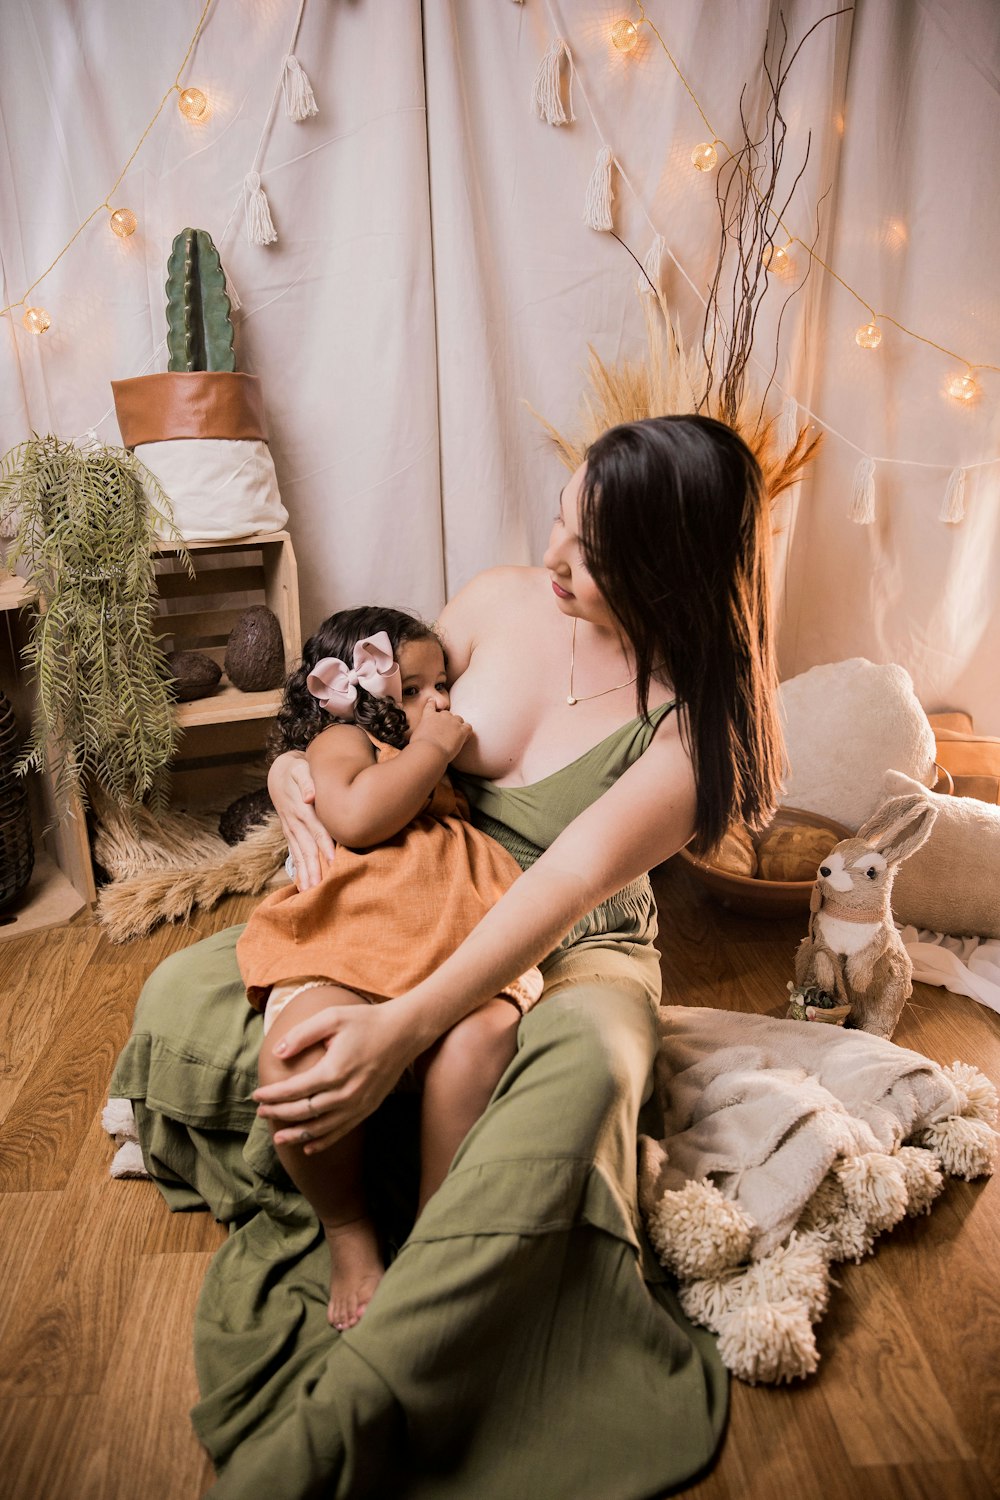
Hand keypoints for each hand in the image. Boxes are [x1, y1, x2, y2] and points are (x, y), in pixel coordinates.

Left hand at [253, 1002, 415, 1151]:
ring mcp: (358, 1104)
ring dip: (297, 1134)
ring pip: (321, 1127)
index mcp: (334, 1070)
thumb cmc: (366, 1021)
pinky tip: (308, 1145)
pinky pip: (341, 1130)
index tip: (256, 1095)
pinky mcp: (368, 1108)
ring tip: (278, 1138)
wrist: (404, 1032)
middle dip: (279, 1113)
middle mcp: (346, 1093)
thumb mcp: (331, 1018)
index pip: (295, 1089)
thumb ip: (302, 1035)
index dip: (273, 1095)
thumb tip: (277, 1053)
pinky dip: (323, 1141)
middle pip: (304, 1111)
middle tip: (261, 1113)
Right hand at [267, 751, 334, 890]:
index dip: (325, 846)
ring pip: (299, 855)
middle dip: (314, 869)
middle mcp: (295, 823)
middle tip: (320, 889)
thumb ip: (307, 781)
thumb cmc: (297, 769)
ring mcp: (290, 830)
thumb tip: (310, 797)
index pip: (316, 830)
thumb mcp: (301, 768)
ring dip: (305, 874)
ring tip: (310, 894)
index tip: (333, 862)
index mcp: (301, 809)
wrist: (279, 772)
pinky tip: (302, 887)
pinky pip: (294, 854)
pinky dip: (298, 870)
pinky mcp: (289, 834)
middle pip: (307, 849)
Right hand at [409, 698, 471, 762]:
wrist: (429, 751)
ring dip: (457, 725)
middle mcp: (442, 716)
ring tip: (455, 735)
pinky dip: (466, 732)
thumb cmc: (419, 746)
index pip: (431, 705)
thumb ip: (421, 731)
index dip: (432, 703)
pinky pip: (468, 727)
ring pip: (459, 719)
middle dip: (446, 721)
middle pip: (447, 714)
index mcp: (429, 716)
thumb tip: (422, 736)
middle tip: (445, 732)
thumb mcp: (415, 735)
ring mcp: (453, 722)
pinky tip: (463, 738)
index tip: (433, 702)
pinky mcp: (461, 730)